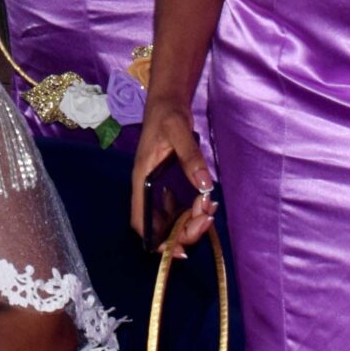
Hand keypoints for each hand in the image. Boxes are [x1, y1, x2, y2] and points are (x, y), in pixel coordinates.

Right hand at [130, 98, 215, 246]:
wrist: (168, 101)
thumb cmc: (166, 114)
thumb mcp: (178, 130)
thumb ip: (190, 156)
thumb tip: (204, 184)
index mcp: (142, 179)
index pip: (140, 221)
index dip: (155, 241)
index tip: (177, 249)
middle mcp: (148, 187)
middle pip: (160, 225)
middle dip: (184, 230)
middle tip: (206, 219)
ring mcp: (159, 186)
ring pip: (172, 217)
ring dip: (191, 221)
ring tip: (209, 209)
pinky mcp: (169, 182)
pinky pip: (179, 205)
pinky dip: (193, 210)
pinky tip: (207, 202)